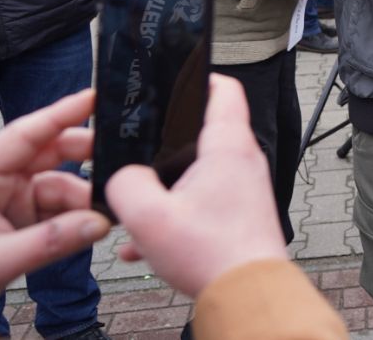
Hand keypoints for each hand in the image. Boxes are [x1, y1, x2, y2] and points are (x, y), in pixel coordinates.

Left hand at [0, 90, 110, 324]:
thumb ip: (48, 244)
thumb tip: (99, 224)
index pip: (24, 135)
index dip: (60, 113)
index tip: (95, 97)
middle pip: (49, 152)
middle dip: (86, 155)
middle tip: (123, 162)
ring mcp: (10, 196)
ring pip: (60, 183)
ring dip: (85, 198)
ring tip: (109, 215)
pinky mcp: (20, 214)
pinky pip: (58, 207)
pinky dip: (77, 217)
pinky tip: (91, 228)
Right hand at [106, 75, 288, 297]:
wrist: (248, 296)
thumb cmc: (211, 254)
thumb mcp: (149, 217)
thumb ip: (126, 185)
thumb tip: (124, 176)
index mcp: (228, 147)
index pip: (224, 89)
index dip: (200, 76)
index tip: (174, 79)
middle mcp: (242, 161)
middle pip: (202, 132)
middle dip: (165, 142)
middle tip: (137, 149)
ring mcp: (243, 188)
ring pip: (196, 173)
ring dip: (165, 188)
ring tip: (135, 211)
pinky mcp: (239, 214)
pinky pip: (202, 203)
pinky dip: (176, 215)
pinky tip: (144, 245)